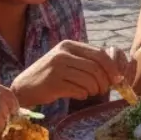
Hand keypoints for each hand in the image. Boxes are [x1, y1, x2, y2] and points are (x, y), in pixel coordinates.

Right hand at [11, 40, 128, 107]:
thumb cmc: (50, 74)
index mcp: (68, 45)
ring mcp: (56, 69)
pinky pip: (78, 90)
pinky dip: (84, 94)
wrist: (23, 87)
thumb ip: (85, 60)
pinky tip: (80, 95)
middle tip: (105, 89)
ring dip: (94, 89)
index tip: (117, 78)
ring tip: (91, 92)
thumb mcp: (66, 59)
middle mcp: (62, 54)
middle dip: (105, 80)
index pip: (98, 53)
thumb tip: (114, 71)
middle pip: (96, 67)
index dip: (111, 67)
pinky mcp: (53, 84)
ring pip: (89, 80)